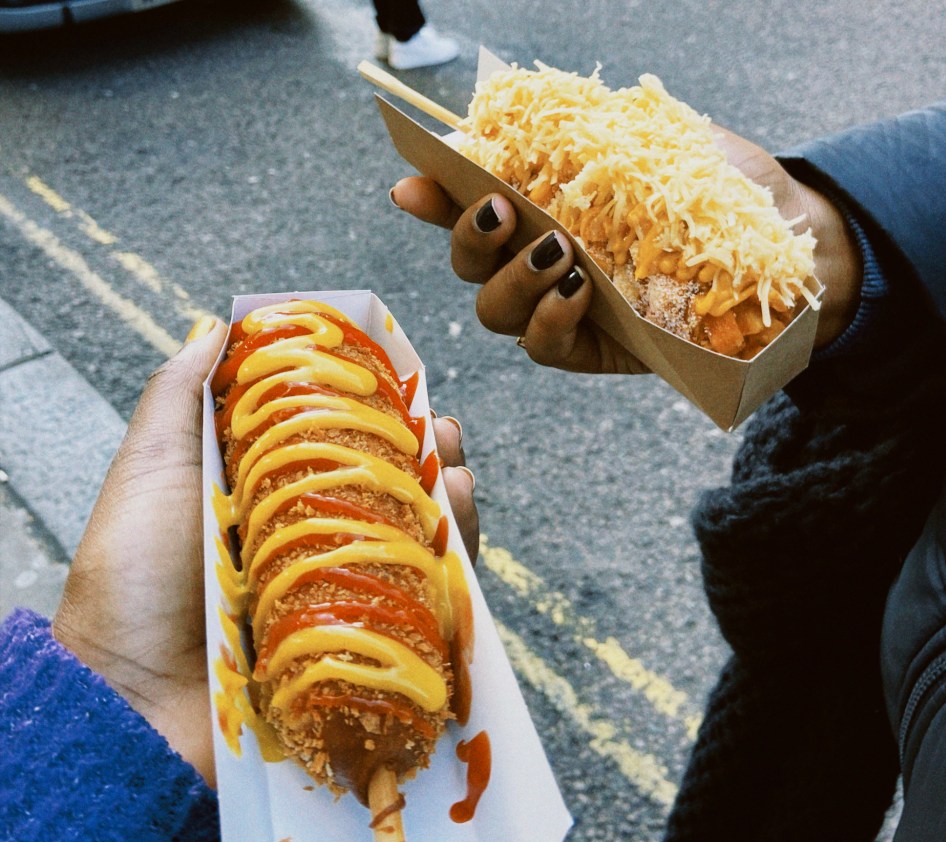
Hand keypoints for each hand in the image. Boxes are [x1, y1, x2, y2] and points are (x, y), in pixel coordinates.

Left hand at [53, 318, 478, 785]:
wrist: (131, 704)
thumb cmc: (131, 587)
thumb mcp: (150, 474)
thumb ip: (178, 399)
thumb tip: (217, 324)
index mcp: (263, 501)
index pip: (333, 444)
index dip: (372, 412)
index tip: (400, 382)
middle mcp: (307, 546)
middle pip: (383, 491)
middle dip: (421, 454)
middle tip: (440, 431)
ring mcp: (338, 599)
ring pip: (412, 543)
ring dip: (446, 503)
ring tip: (454, 474)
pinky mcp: (362, 650)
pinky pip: (423, 607)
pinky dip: (454, 568)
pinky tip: (459, 530)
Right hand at [391, 126, 862, 358]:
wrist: (784, 247)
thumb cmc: (720, 189)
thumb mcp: (659, 141)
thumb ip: (594, 131)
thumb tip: (533, 111)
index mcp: (542, 205)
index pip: (469, 201)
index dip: (432, 195)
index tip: (410, 183)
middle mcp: (538, 260)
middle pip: (468, 264)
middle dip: (468, 238)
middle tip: (502, 210)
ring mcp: (559, 309)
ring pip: (493, 310)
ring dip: (511, 280)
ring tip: (558, 252)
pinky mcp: (587, 350)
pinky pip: (542, 346)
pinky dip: (550, 319)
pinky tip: (580, 292)